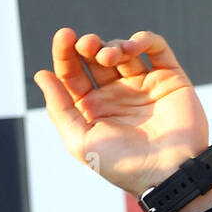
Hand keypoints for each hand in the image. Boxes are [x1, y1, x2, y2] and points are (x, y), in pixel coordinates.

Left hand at [34, 28, 211, 204]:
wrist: (167, 173)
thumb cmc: (122, 164)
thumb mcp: (81, 140)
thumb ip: (60, 108)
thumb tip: (41, 75)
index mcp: (91, 110)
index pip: (73, 75)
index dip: (65, 54)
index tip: (64, 37)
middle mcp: (115, 96)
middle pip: (95, 59)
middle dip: (87, 46)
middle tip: (85, 44)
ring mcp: (142, 86)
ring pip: (123, 52)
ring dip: (112, 46)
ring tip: (107, 56)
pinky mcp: (169, 80)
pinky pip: (156, 50)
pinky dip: (144, 40)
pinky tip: (133, 46)